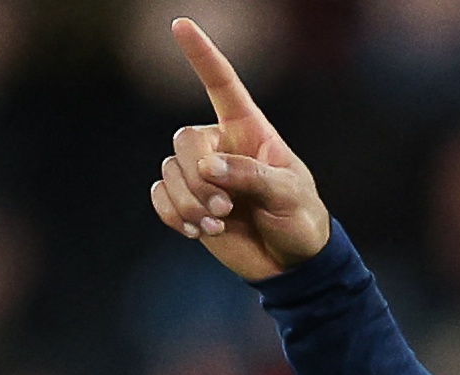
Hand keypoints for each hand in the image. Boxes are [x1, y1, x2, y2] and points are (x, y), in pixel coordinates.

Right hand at [150, 18, 330, 280]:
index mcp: (249, 131)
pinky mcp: (187, 203)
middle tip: (225, 209)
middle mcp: (220, 146)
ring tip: (218, 224)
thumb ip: (252, 176)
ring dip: (189, 203)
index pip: (222, 85)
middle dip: (198, 178)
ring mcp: (200, 175)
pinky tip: (198, 232)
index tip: (180, 25)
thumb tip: (208, 167)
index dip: (201, 55)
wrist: (289, 263)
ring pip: (169, 172)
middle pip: (184, 140)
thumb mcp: (288, 195)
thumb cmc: (299, 220)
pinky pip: (160, 197)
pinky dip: (174, 215)